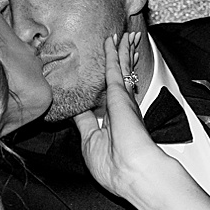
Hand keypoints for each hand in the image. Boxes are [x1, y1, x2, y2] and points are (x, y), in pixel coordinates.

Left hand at [73, 32, 175, 201]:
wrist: (135, 174)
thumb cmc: (116, 168)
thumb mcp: (91, 143)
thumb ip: (84, 123)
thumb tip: (74, 112)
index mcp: (114, 121)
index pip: (110, 94)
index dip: (109, 81)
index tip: (109, 71)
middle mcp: (122, 108)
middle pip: (121, 77)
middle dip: (123, 60)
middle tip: (126, 44)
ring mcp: (122, 100)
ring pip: (121, 68)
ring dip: (122, 51)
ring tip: (126, 35)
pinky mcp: (119, 94)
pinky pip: (114, 67)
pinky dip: (113, 51)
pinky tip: (112, 39)